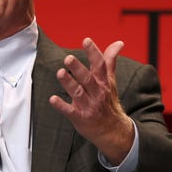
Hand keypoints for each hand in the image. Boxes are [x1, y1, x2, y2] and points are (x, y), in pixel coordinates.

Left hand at [49, 38, 133, 164]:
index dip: (93, 52)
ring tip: (60, 73)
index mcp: (103, 82)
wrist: (113, 130)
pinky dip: (61, 106)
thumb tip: (119, 43)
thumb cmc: (108, 102)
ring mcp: (89, 106)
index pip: (100, 65)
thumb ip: (110, 61)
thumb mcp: (111, 81)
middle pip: (88, 79)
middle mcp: (97, 93)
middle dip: (78, 68)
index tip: (86, 40)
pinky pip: (70, 111)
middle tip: (68, 58)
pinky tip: (53, 99)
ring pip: (78, 93)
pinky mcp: (80, 118)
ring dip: (69, 83)